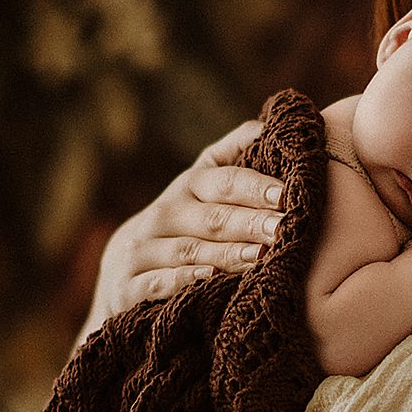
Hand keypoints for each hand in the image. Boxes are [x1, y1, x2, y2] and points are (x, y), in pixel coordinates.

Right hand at [80, 120, 282, 336]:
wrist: (125, 269)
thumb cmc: (182, 220)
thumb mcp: (201, 183)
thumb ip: (232, 154)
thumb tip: (268, 125)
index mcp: (189, 186)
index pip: (225, 182)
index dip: (255, 187)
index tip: (286, 195)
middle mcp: (164, 214)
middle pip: (213, 218)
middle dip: (250, 223)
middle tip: (282, 228)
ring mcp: (143, 249)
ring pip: (190, 251)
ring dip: (227, 254)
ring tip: (260, 257)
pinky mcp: (129, 286)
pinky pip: (159, 282)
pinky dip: (184, 281)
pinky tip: (210, 280)